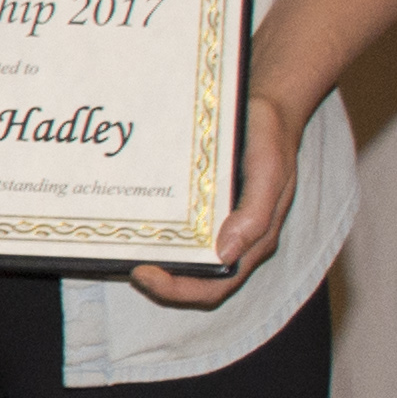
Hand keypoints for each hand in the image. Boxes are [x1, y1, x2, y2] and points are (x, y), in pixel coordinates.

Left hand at [132, 89, 299, 306]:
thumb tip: (226, 253)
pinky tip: (134, 222)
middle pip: (195, 280)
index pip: (217, 285)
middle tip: (127, 264)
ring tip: (125, 247)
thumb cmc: (272, 139)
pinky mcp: (205, 207)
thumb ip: (256, 214)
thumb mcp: (270, 170)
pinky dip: (157, 234)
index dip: (179, 290)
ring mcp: (219, 225)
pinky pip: (181, 230)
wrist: (268, 108)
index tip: (144, 274)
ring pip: (185, 260)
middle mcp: (235, 239)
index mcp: (254, 240)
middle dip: (161, 282)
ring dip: (156, 261)